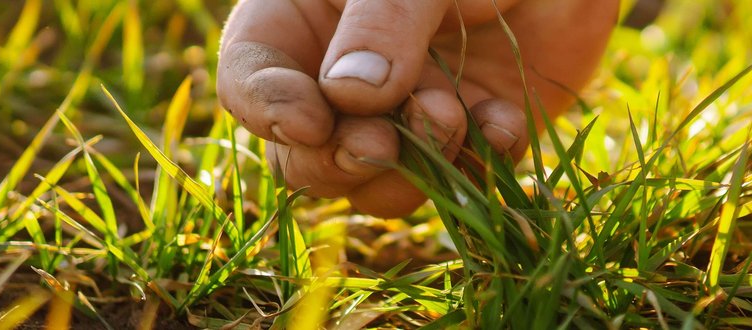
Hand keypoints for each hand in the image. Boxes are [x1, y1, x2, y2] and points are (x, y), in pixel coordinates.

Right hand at [216, 0, 616, 216]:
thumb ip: (384, 23)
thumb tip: (348, 95)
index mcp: (305, 19)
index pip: (249, 77)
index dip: (266, 108)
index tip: (309, 122)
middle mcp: (342, 76)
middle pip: (301, 154)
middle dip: (338, 157)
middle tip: (383, 141)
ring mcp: (402, 114)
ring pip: (372, 182)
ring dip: (409, 166)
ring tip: (450, 114)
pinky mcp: (466, 141)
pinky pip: (455, 182)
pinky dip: (477, 164)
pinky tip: (502, 120)